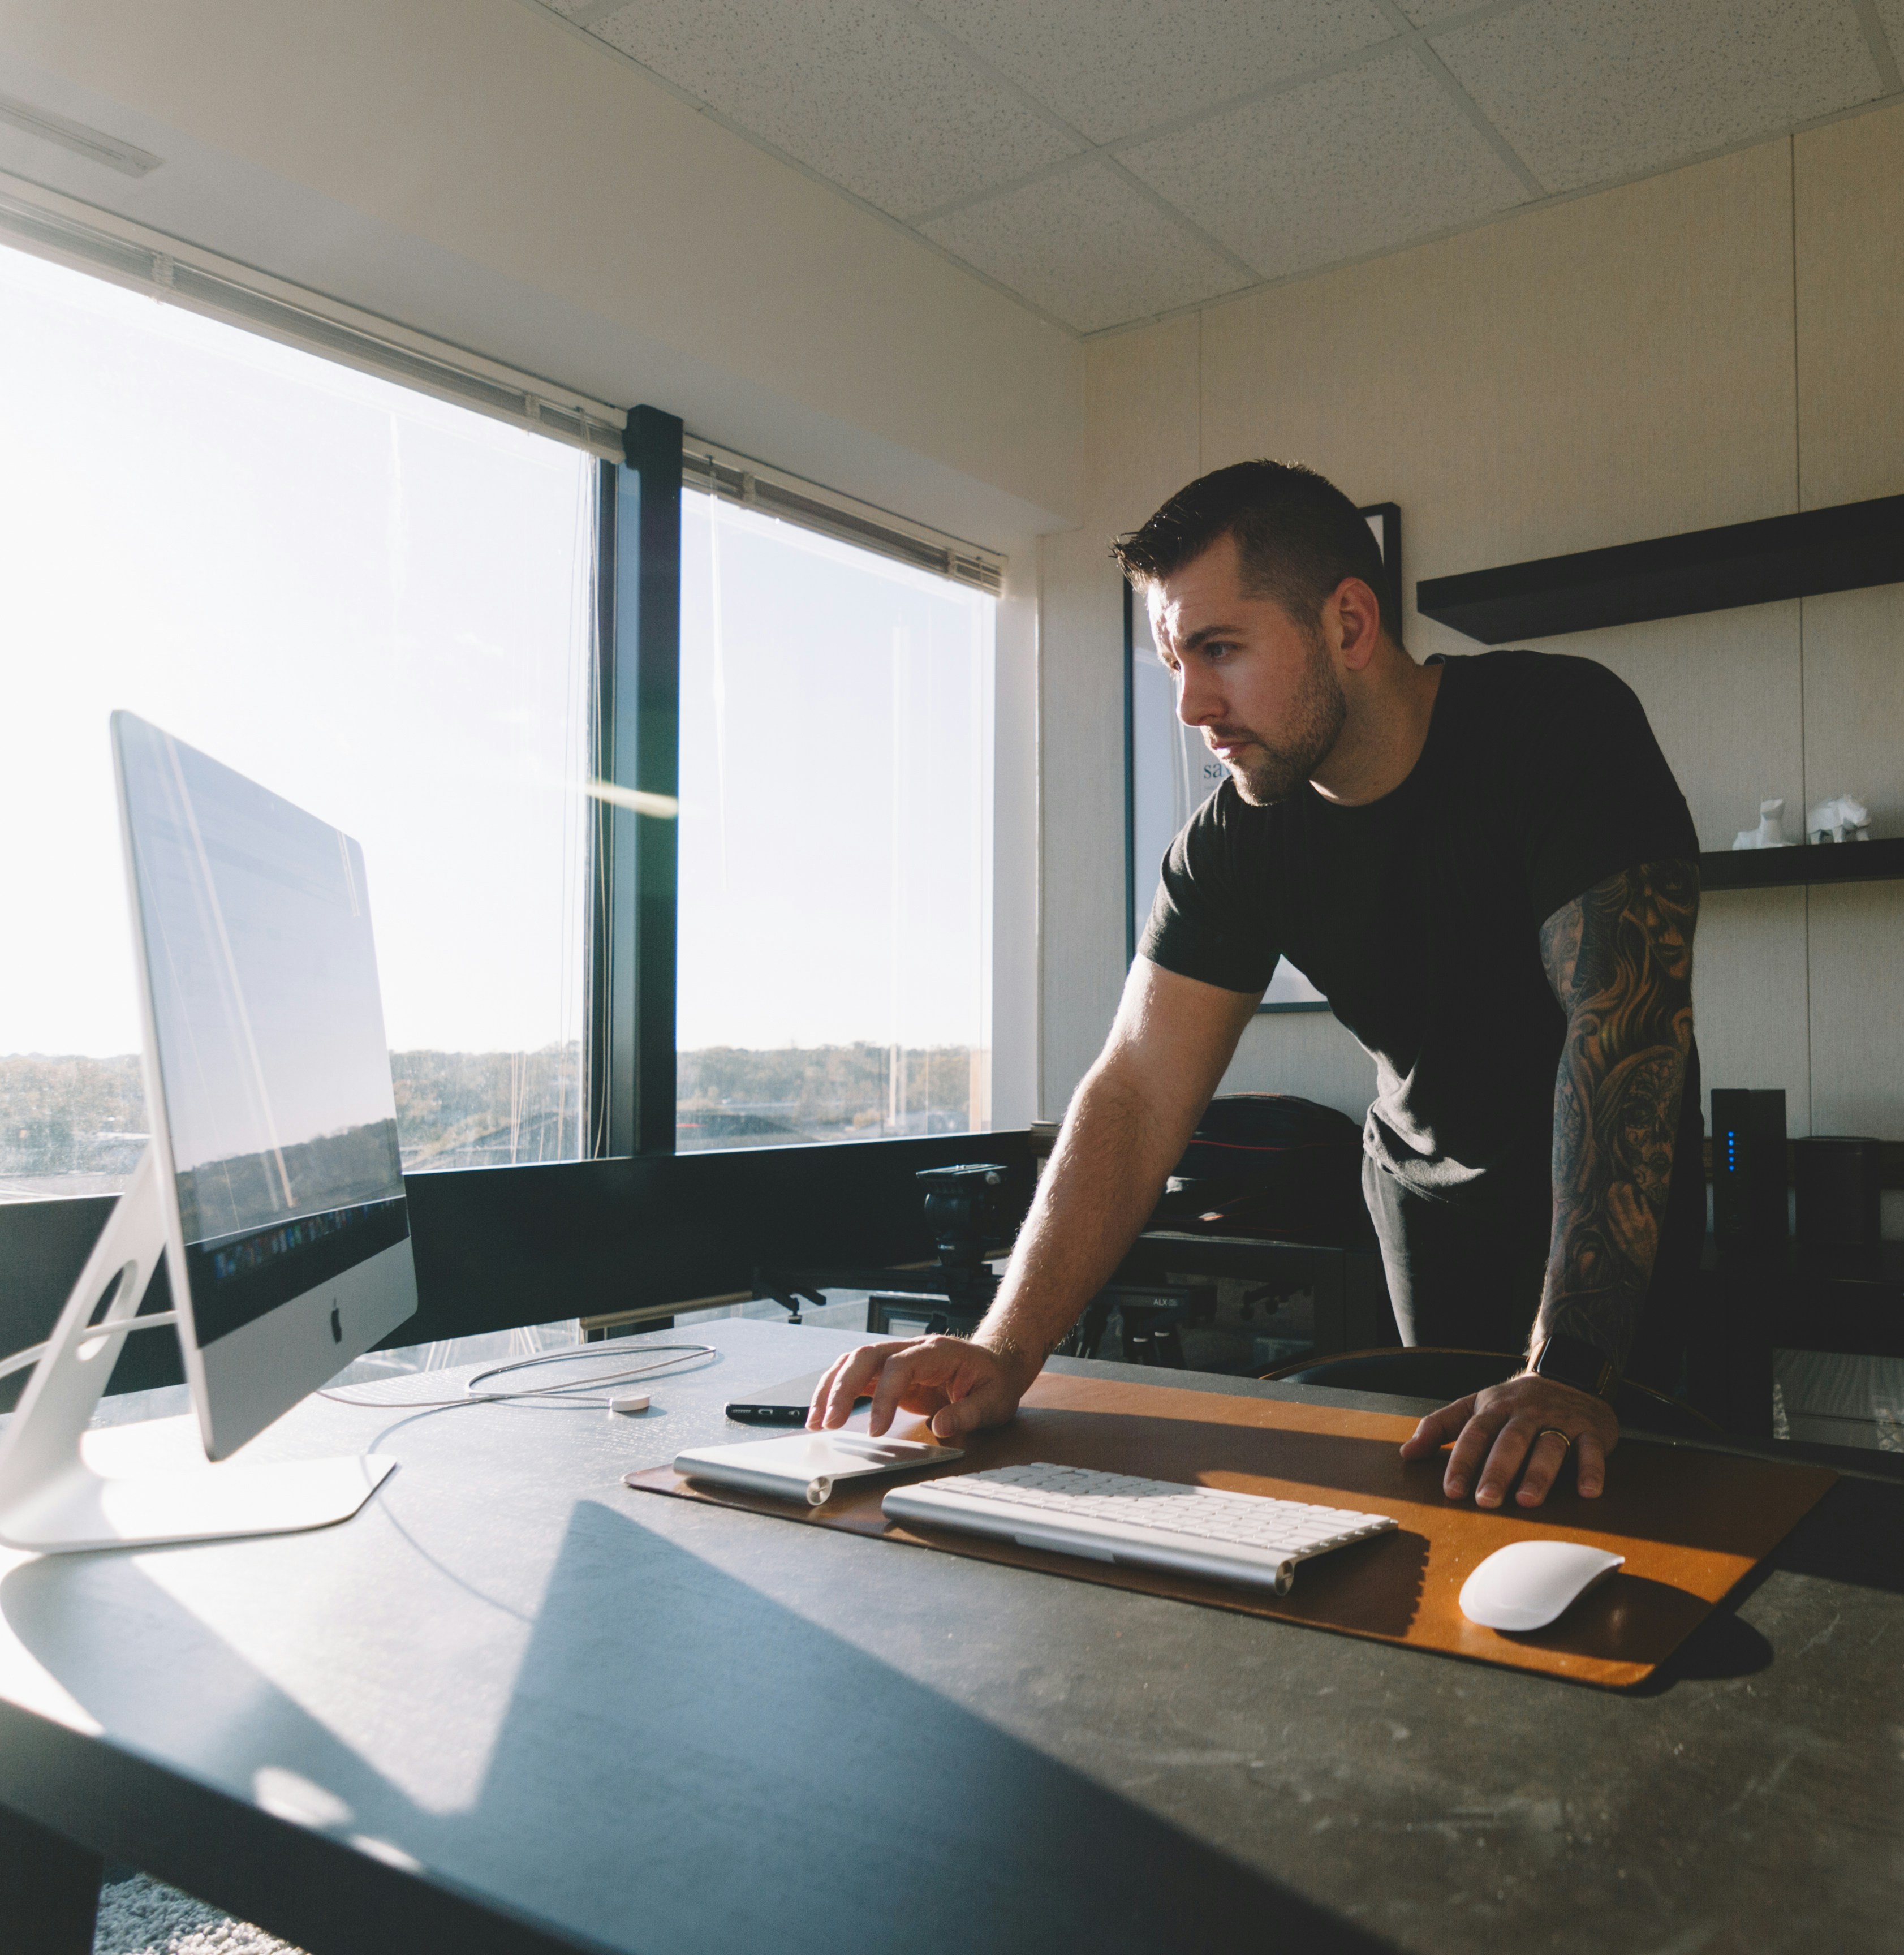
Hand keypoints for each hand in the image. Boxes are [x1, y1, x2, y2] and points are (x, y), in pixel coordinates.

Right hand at [806, 1335, 1033, 1440]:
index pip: (899, 1366)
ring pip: (854, 1361)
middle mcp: (912, 1349)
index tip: (875, 1431)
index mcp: (937, 1352)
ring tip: (817, 1422)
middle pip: (866, 1356)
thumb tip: (940, 1427)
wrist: (996, 1363)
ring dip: (831, 1388)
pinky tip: (825, 1414)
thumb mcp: (995, 1401)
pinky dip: (836, 1391)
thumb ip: (969, 1414)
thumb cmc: (995, 1380)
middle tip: (829, 1423)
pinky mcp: (889, 1372)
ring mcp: (898, 1357)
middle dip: (843, 1388)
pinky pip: (856, 1375)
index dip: (884, 1396)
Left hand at [1398, 1374, 1617, 1508]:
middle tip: (1486, 1500)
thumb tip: (1406, 1453)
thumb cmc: (1514, 1402)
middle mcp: (1526, 1413)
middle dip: (1497, 1471)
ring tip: (1527, 1500)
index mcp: (1495, 1408)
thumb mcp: (1474, 1406)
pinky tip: (1587, 1492)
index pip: (1475, 1434)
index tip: (1451, 1490)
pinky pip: (1592, 1450)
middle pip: (1510, 1442)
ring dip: (1538, 1474)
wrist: (1568, 1373)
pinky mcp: (1591, 1429)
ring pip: (1549, 1447)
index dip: (1462, 1461)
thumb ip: (1439, 1427)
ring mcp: (1560, 1420)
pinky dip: (1592, 1470)